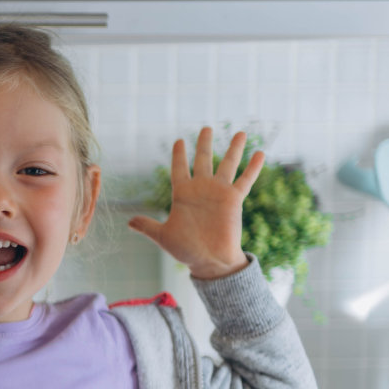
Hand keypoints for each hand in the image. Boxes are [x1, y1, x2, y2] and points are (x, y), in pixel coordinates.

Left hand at [128, 127, 260, 278]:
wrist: (209, 261)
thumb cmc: (186, 249)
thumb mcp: (163, 236)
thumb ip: (147, 226)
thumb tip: (128, 223)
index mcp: (182, 194)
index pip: (178, 169)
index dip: (178, 155)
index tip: (179, 141)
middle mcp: (201, 189)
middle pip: (203, 160)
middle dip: (204, 144)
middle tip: (206, 128)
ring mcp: (218, 192)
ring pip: (227, 165)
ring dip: (234, 149)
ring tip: (239, 132)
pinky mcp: (234, 199)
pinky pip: (245, 180)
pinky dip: (253, 167)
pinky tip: (260, 153)